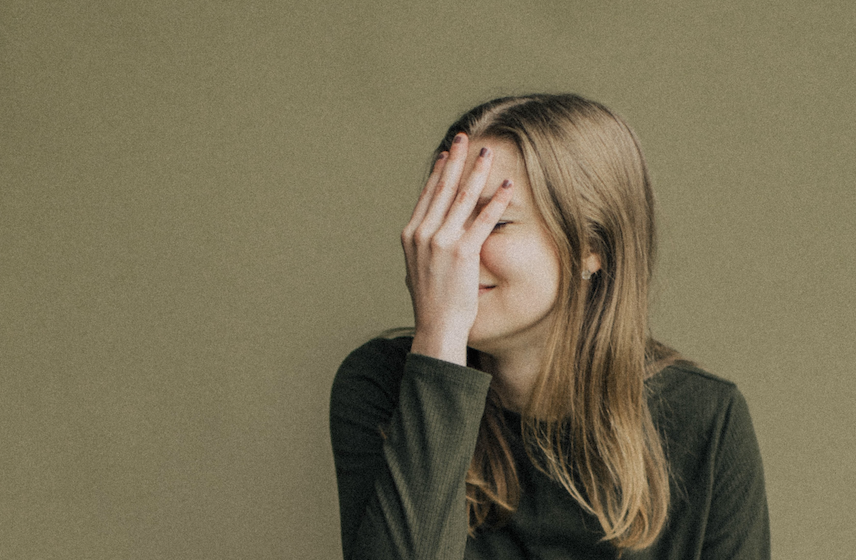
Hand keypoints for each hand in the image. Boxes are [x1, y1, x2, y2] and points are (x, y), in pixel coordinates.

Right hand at [401, 133, 513, 364]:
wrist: (436, 326)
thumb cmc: (433, 302)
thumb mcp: (419, 268)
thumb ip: (425, 247)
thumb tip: (430, 235)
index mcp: (411, 234)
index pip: (427, 195)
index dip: (439, 172)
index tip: (447, 154)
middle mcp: (423, 234)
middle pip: (443, 188)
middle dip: (455, 160)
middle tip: (464, 138)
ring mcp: (441, 242)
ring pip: (462, 198)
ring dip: (477, 171)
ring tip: (487, 153)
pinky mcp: (462, 253)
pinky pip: (483, 220)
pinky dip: (496, 201)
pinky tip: (507, 185)